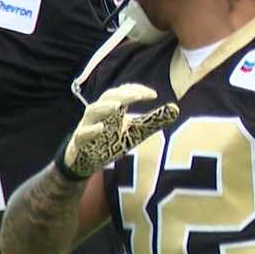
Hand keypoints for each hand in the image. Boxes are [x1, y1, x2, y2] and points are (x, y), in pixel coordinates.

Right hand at [57, 83, 178, 180]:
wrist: (85, 163)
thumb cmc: (110, 143)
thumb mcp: (135, 132)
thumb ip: (152, 121)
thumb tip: (175, 109)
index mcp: (112, 108)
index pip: (123, 92)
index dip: (136, 90)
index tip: (153, 95)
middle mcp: (99, 114)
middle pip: (107, 97)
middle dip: (122, 95)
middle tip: (138, 95)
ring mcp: (87, 126)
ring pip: (92, 111)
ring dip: (104, 107)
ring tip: (118, 106)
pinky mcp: (79, 142)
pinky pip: (82, 134)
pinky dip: (90, 130)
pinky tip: (101, 129)